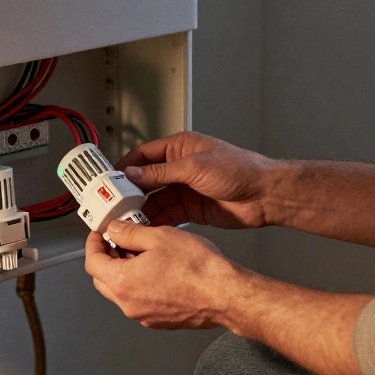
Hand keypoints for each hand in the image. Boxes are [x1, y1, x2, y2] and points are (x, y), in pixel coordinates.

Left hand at [84, 221, 244, 329]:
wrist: (225, 295)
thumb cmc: (198, 269)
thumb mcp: (159, 236)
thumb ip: (129, 233)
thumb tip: (115, 230)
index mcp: (122, 282)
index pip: (92, 263)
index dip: (93, 244)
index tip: (99, 235)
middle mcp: (129, 304)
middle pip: (102, 280)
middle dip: (107, 259)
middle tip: (119, 242)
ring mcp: (144, 316)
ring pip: (122, 292)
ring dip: (125, 272)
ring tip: (144, 253)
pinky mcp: (159, 321)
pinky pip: (140, 302)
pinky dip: (140, 286)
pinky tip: (158, 270)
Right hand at [117, 133, 280, 229]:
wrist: (265, 195)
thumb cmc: (240, 169)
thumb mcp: (195, 167)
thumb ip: (162, 172)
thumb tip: (135, 174)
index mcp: (180, 148)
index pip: (143, 155)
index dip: (125, 167)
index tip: (110, 180)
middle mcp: (180, 168)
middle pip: (146, 180)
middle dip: (130, 192)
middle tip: (113, 203)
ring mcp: (185, 189)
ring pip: (155, 200)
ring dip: (142, 210)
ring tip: (127, 218)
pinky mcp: (192, 209)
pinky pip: (168, 215)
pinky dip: (156, 221)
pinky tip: (146, 227)